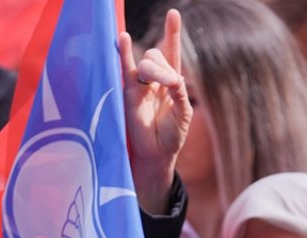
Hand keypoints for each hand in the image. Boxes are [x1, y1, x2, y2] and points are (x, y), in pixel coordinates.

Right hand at [120, 9, 191, 213]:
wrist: (156, 154)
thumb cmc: (172, 135)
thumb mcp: (183, 114)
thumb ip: (179, 93)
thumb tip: (173, 77)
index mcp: (172, 82)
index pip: (172, 52)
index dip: (172, 33)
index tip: (172, 14)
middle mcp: (155, 79)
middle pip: (157, 56)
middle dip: (164, 67)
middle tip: (170, 84)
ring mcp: (140, 84)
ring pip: (146, 62)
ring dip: (155, 69)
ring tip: (162, 83)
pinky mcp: (127, 92)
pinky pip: (125, 68)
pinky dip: (124, 53)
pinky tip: (122, 38)